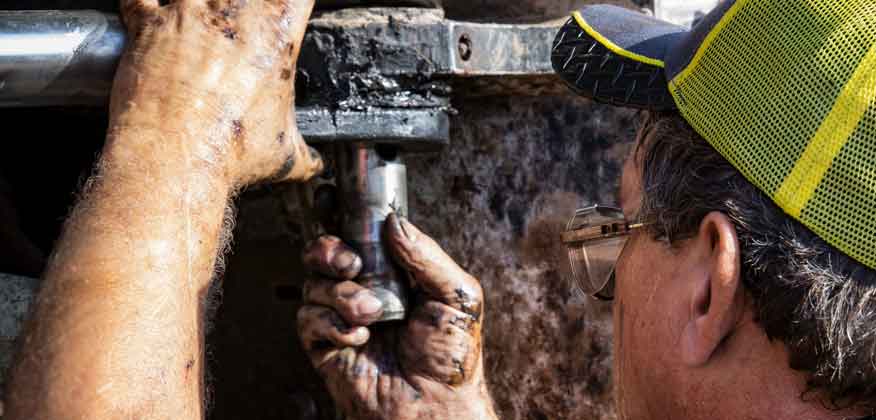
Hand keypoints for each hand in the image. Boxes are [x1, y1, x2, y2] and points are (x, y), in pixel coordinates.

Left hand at [111, 0, 322, 186]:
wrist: (176, 155)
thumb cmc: (232, 150)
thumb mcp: (286, 155)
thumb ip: (306, 154)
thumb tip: (313, 164)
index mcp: (278, 32)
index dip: (292, 4)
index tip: (288, 13)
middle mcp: (234, 11)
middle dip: (241, 6)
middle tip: (239, 28)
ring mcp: (188, 12)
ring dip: (196, 3)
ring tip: (202, 23)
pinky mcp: (147, 24)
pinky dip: (146, 5)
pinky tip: (154, 17)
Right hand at [297, 214, 497, 419]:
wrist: (436, 405)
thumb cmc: (452, 356)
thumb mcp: (456, 295)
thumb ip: (426, 254)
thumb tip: (394, 222)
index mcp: (393, 271)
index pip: (359, 232)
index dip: (340, 213)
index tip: (333, 200)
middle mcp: (363, 288)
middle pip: (323, 249)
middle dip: (329, 249)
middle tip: (352, 263)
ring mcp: (341, 315)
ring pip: (313, 282)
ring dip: (342, 294)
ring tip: (372, 314)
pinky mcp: (324, 344)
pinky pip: (308, 318)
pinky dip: (331, 323)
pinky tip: (359, 337)